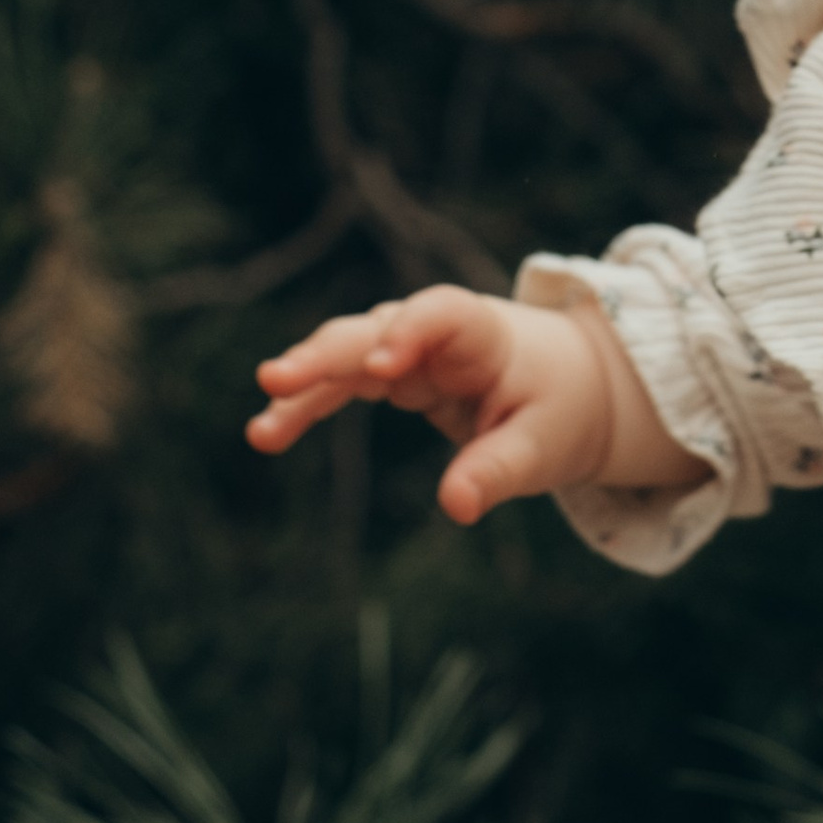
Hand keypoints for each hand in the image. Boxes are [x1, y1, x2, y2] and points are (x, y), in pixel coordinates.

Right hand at [248, 285, 657, 523]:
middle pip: (373, 330)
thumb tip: (455, 509)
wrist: (561, 382)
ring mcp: (405, 347)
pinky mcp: (389, 373)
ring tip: (261, 432)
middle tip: (277, 381)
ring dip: (302, 386)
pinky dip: (307, 406)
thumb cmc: (555, 407)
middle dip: (325, 355)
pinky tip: (268, 434)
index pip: (442, 314)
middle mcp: (434, 332)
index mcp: (482, 334)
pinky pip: (341, 383)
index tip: (383, 368)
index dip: (410, 331)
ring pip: (345, 356)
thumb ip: (497, 472)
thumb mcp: (541, 446)